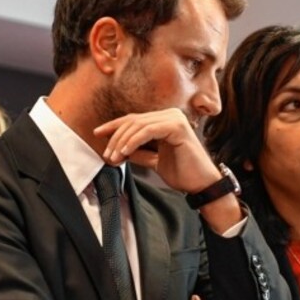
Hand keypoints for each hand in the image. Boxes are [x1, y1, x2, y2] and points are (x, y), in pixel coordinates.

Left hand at [93, 109, 218, 192]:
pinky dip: (133, 142)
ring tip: (114, 158)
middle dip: (115, 138)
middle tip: (107, 155)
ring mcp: (175, 119)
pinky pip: (148, 131)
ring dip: (122, 142)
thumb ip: (139, 152)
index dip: (114, 126)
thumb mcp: (154, 160)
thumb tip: (118, 149)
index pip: (135, 119)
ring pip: (138, 125)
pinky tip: (125, 152)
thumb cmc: (183, 173)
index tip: (98, 135)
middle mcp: (171, 115)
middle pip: (133, 121)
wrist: (201, 184)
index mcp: (166, 120)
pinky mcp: (177, 127)